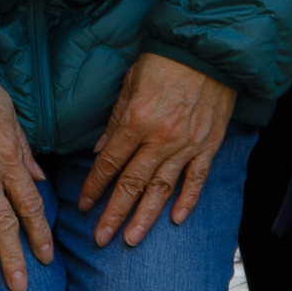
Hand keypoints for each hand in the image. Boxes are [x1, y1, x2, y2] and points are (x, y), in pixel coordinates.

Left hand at [83, 53, 238, 245]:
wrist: (207, 50)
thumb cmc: (164, 62)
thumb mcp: (130, 84)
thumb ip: (115, 120)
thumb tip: (100, 150)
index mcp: (136, 121)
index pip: (109, 163)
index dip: (94, 187)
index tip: (83, 206)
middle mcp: (160, 138)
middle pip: (132, 184)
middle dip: (113, 214)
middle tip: (100, 239)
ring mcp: (186, 145)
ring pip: (162, 189)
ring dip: (145, 217)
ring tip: (131, 240)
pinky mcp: (208, 146)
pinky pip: (196, 179)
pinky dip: (187, 200)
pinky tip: (175, 219)